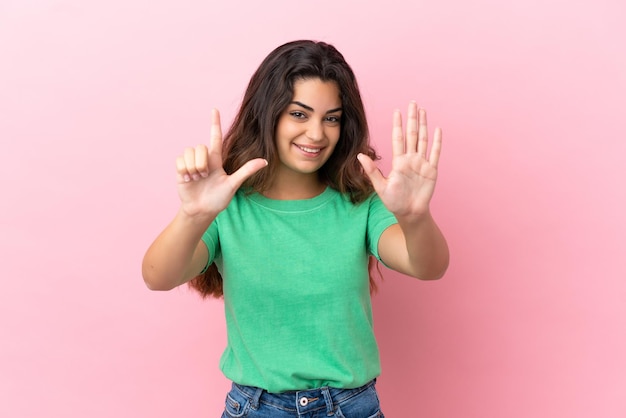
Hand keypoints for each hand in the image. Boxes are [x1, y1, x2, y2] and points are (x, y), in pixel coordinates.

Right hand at [175, 109, 266, 217]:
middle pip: (201, 147)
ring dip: (193, 168)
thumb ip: (246, 171)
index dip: (215, 123)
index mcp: (216, 160)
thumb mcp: (232, 184)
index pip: (215, 137)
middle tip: (204, 176)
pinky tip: (188, 179)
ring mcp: (192, 163)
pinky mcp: (181, 169)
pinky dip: (184, 171)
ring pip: (190, 152)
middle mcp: (204, 159)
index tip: (214, 109)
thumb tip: (264, 161)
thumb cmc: (218, 199)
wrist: (201, 210)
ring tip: (196, 178)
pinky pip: (180, 161)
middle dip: (202, 163)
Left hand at [357, 101, 441, 218]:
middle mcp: (410, 159)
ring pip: (423, 140)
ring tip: (423, 111)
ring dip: (423, 125)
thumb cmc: (394, 201)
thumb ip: (371, 170)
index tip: (396, 111)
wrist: (409, 213)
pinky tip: (437, 130)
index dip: (397, 125)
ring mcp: (422, 164)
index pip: (398, 138)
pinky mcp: (431, 171)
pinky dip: (437, 142)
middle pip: (412, 134)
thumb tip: (359, 156)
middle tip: (412, 103)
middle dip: (412, 119)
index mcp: (398, 161)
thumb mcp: (380, 186)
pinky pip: (435, 154)